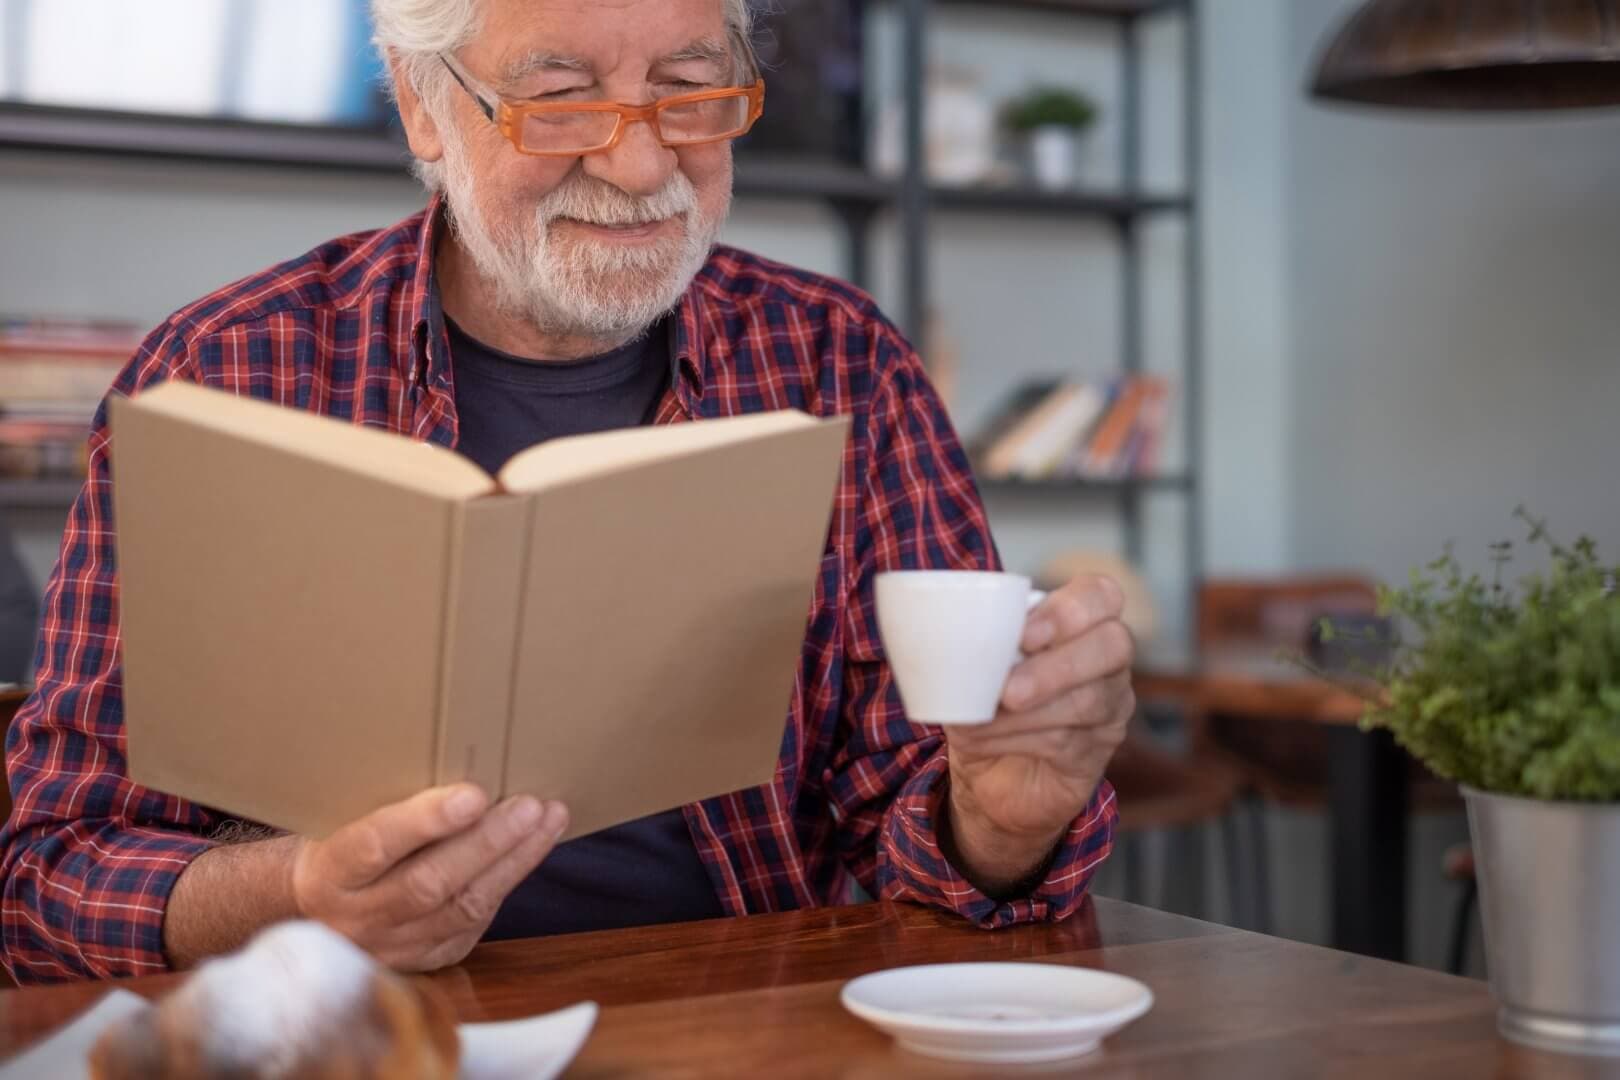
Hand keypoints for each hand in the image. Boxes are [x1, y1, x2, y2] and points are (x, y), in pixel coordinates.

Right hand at [291, 785, 568, 971]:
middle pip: (429, 884)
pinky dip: (503, 886)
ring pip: (461, 909)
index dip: (425, 821)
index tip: (474, 794)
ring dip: (513, 862)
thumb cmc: (338, 850)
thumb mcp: (339, 823)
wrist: (309, 916)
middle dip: (487, 842)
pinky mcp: (422, 963)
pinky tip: (528, 852)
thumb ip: (382, 805)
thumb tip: (456, 762)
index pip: (375, 845)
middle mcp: (356, 918)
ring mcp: (390, 948)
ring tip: (548, 820)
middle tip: (529, 805)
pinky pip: (471, 927)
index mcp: (329, 873)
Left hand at [943, 575, 1133, 893]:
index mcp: (1081, 622)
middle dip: (1056, 667)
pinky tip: (983, 741)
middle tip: (1008, 690)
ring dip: (1026, 714)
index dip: (1071, 610)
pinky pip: (1068, 741)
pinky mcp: (1098, 753)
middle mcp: (1108, 660)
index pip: (1102, 594)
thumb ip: (976, 641)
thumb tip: (947, 633)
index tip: (1024, 635)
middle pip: (1112, 646)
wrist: (989, 773)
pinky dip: (1017, 739)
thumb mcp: (976, 663)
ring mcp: (1110, 707)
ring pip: (1087, 701)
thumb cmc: (986, 701)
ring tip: (982, 719)